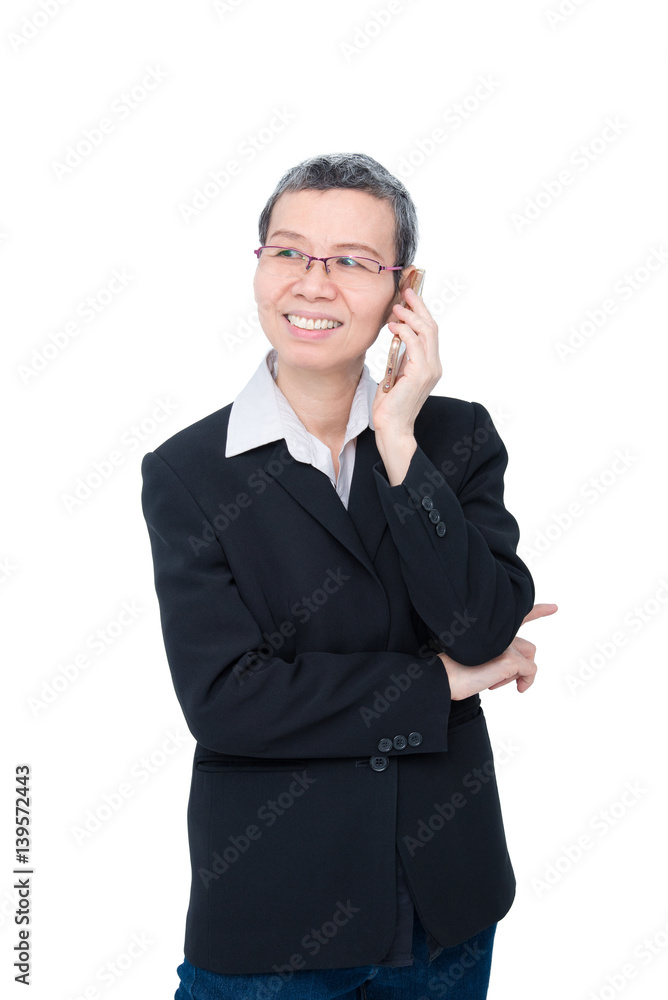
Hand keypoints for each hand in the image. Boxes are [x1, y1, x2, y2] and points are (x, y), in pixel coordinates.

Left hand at [372, 285, 442, 436]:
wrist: (392, 427)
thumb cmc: (390, 404)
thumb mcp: (396, 373)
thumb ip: (401, 356)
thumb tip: (397, 336)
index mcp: (430, 365)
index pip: (430, 332)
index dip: (421, 312)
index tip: (409, 297)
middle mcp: (434, 365)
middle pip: (432, 326)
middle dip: (419, 306)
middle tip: (405, 292)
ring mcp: (430, 370)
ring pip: (427, 332)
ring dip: (411, 316)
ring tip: (396, 307)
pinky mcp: (420, 374)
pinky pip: (415, 344)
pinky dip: (404, 331)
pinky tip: (393, 326)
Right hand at [437, 602, 557, 699]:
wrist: (442, 676)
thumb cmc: (453, 669)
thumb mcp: (474, 655)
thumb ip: (492, 651)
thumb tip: (509, 666)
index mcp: (487, 626)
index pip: (517, 615)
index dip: (536, 609)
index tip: (553, 606)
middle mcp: (498, 630)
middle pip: (526, 644)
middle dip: (527, 656)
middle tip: (542, 634)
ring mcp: (505, 643)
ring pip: (529, 657)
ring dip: (518, 673)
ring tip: (498, 682)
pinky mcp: (510, 660)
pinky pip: (530, 671)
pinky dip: (526, 681)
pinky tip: (517, 688)